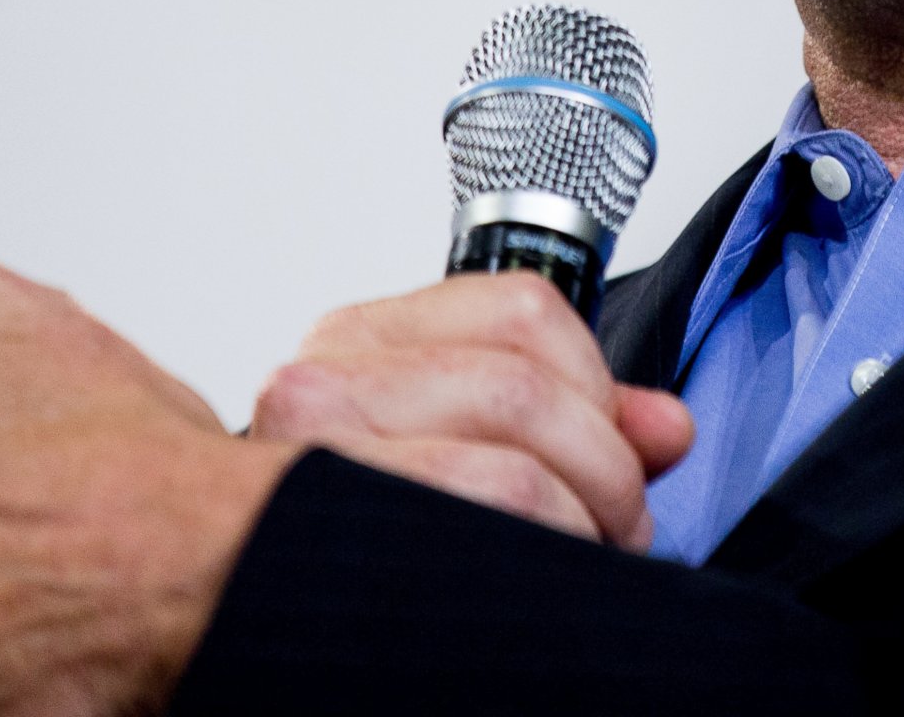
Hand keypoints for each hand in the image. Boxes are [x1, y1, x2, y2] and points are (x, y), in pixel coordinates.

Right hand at [250, 272, 693, 551]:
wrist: (235, 592)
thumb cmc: (360, 530)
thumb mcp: (463, 440)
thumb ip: (571, 418)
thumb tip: (668, 428)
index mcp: (358, 340)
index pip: (522, 312)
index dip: (598, 386)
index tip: (618, 447)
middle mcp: (318, 387)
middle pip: (521, 391)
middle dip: (604, 471)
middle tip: (618, 526)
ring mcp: (306, 465)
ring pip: (507, 472)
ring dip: (576, 526)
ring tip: (578, 558)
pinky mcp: (315, 541)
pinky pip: (469, 532)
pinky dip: (533, 561)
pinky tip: (528, 581)